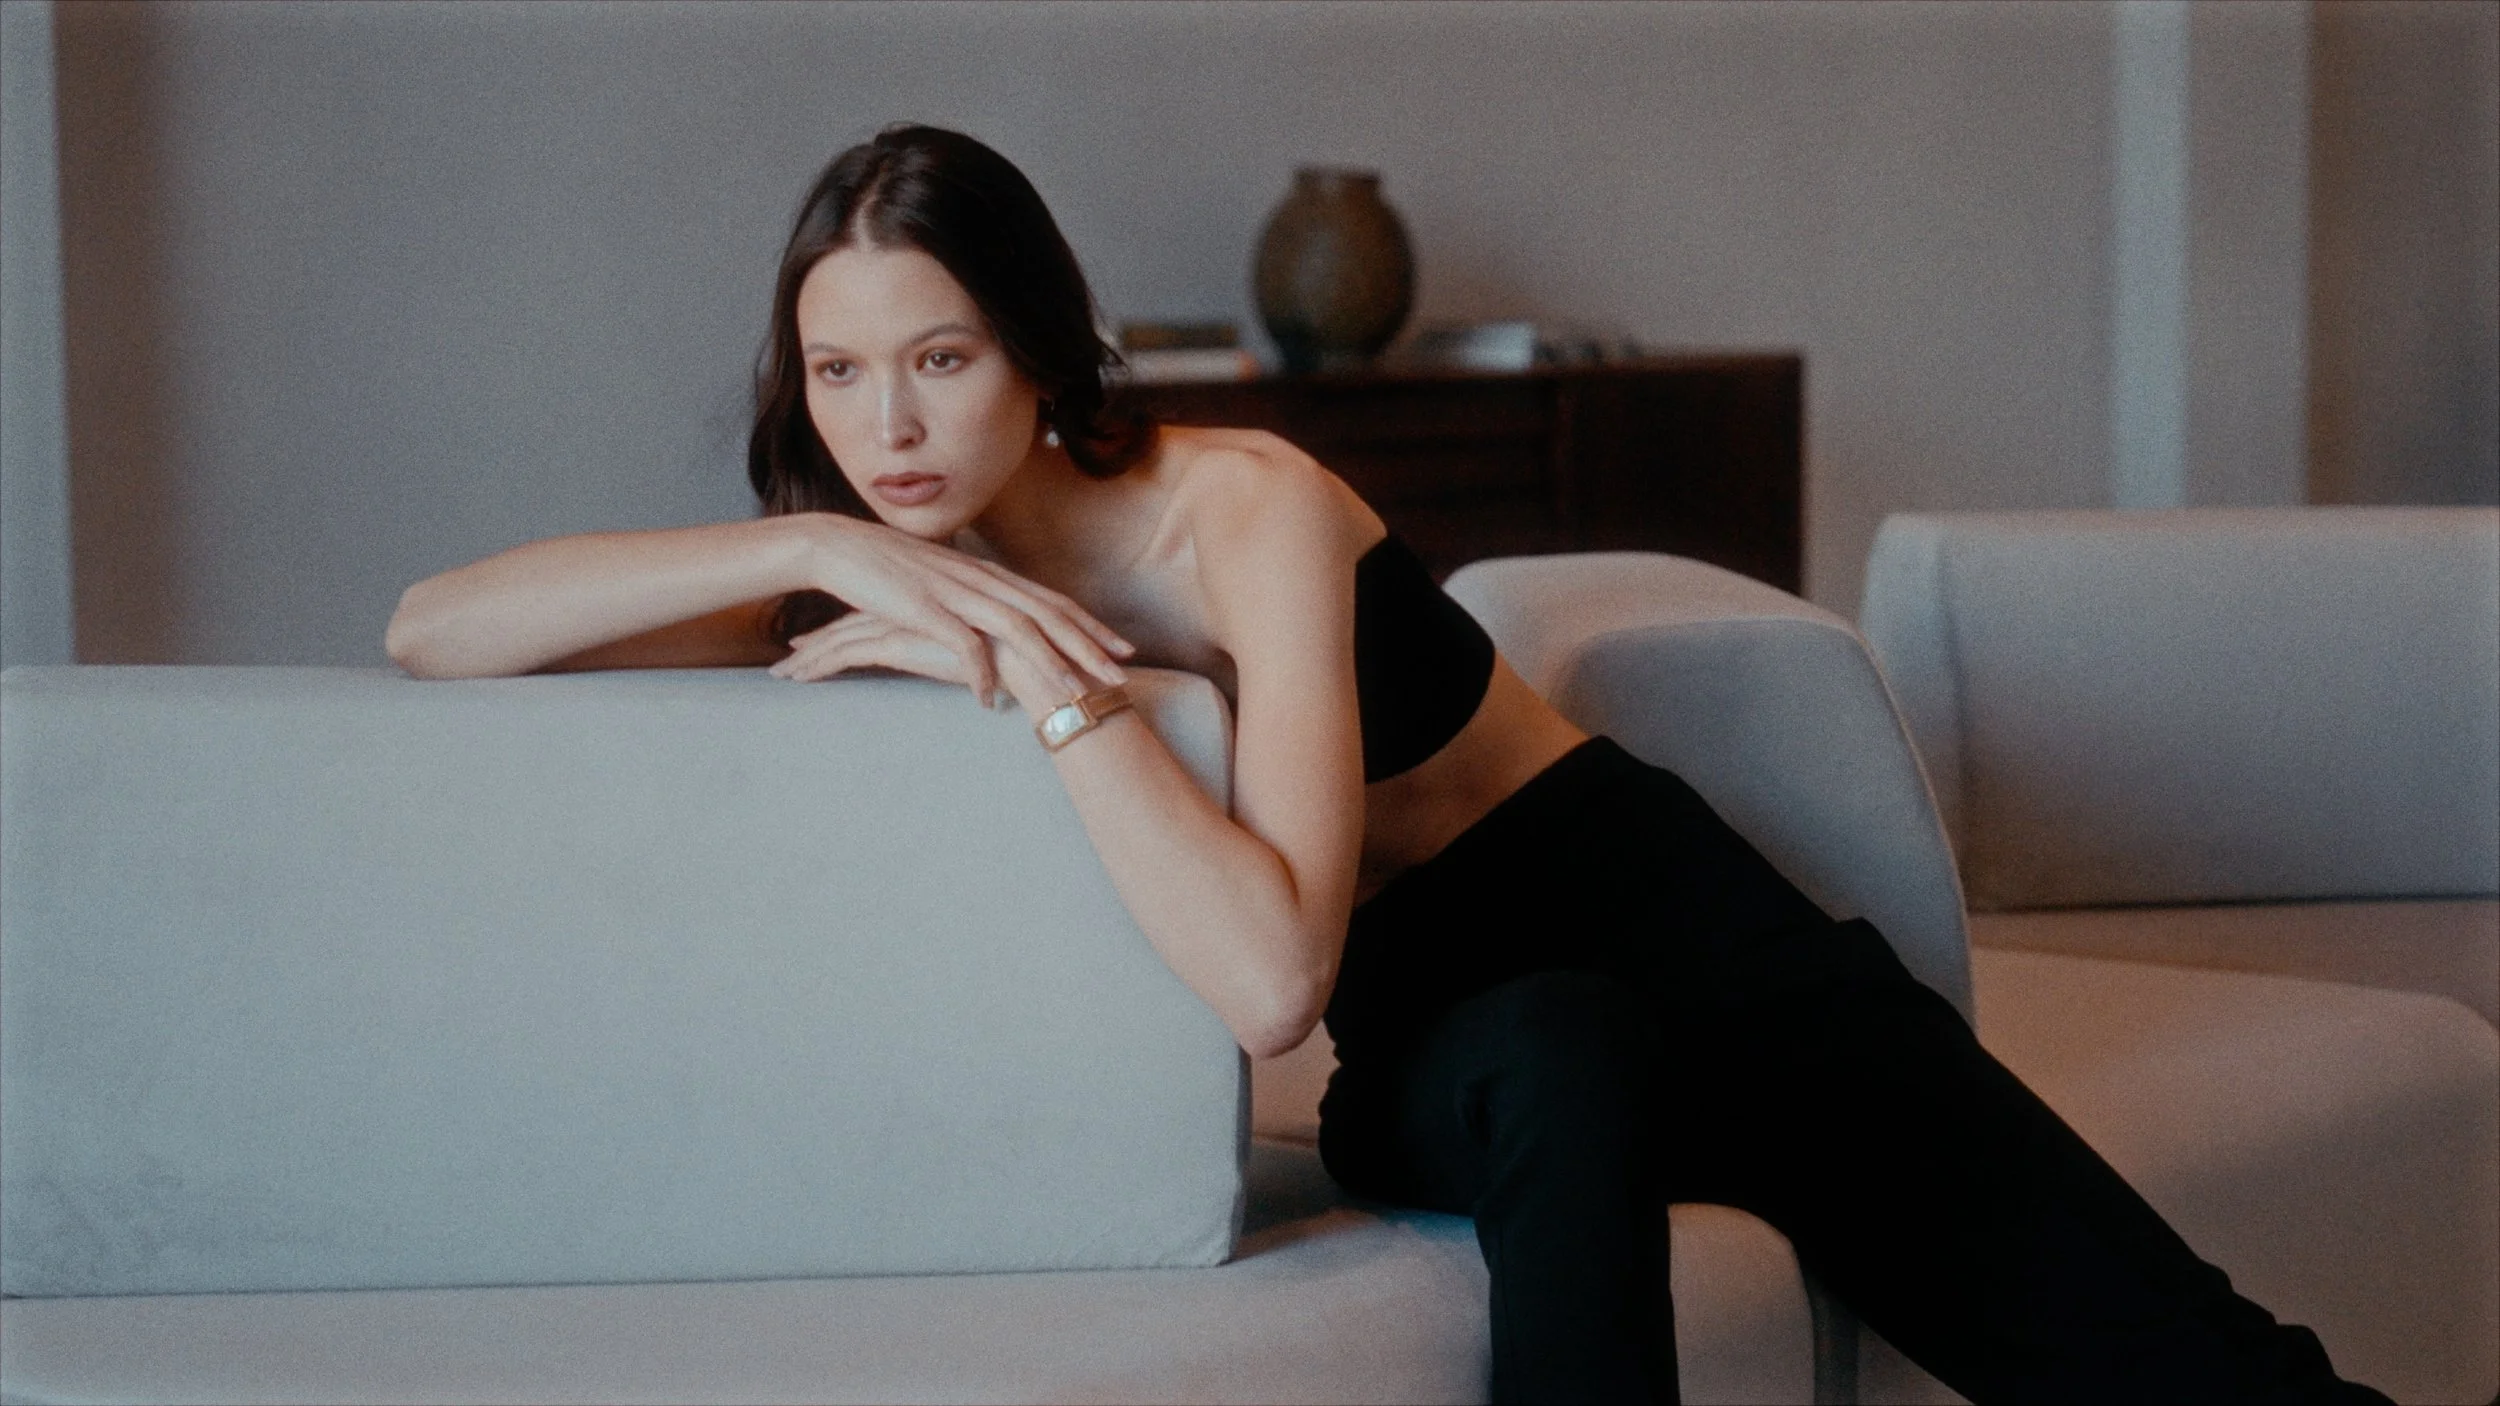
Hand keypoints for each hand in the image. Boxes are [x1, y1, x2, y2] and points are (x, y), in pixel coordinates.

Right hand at [780, 514, 1134, 702]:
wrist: (839, 547)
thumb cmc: (892, 569)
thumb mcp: (946, 583)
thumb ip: (977, 601)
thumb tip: (1000, 626)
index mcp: (990, 575)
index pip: (1053, 602)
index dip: (1091, 627)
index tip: (1123, 652)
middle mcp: (982, 580)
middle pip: (1049, 615)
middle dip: (1089, 648)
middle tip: (1121, 677)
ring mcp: (955, 592)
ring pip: (1017, 628)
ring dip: (1050, 663)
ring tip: (1074, 694)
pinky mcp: (924, 608)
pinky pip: (960, 644)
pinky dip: (979, 672)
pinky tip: (988, 700)